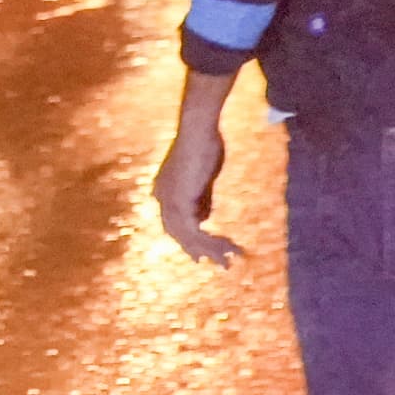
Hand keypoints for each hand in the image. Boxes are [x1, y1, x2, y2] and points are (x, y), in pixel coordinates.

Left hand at [153, 112, 241, 267]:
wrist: (199, 130)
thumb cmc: (204, 144)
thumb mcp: (204, 177)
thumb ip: (202, 198)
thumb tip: (205, 219)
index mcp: (164, 192)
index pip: (174, 224)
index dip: (188, 242)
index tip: (202, 256)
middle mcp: (162, 199)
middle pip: (179, 235)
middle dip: (201, 251)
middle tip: (221, 265)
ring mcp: (169, 202)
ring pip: (190, 237)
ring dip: (212, 249)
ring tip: (231, 259)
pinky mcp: (180, 203)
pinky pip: (196, 232)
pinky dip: (212, 241)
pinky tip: (228, 247)